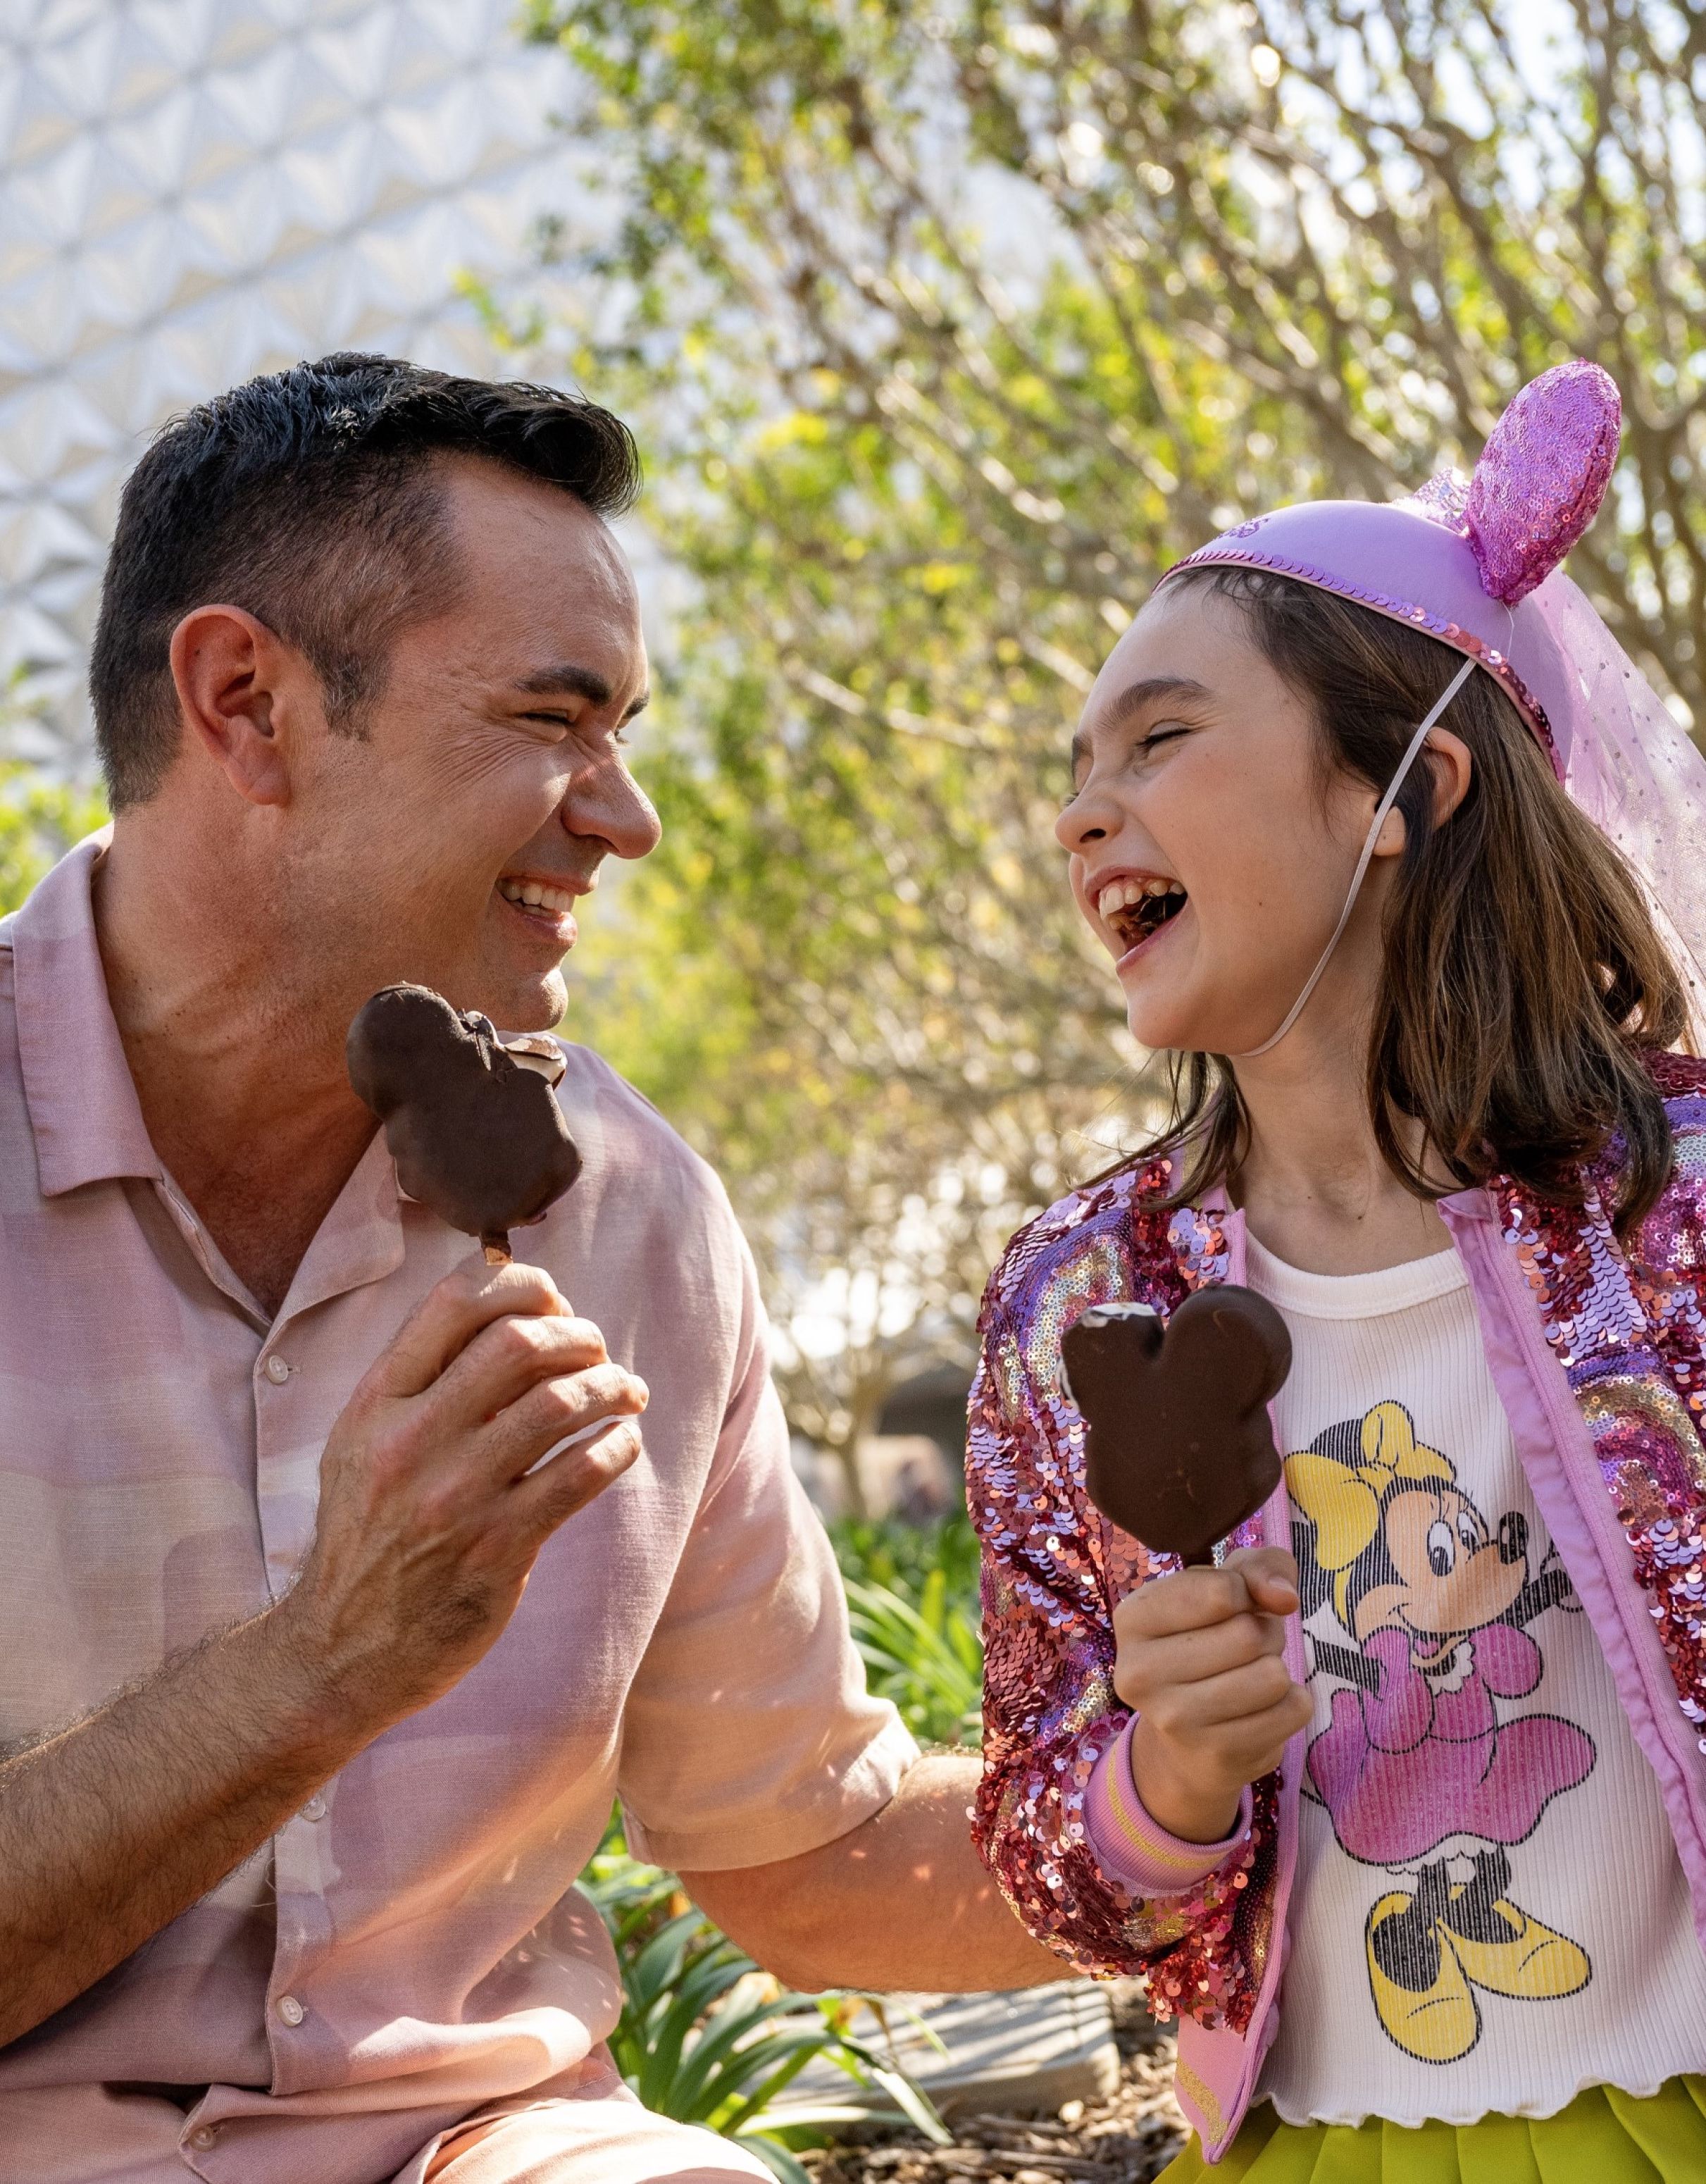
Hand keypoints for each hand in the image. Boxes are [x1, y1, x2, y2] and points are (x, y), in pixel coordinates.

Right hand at [270, 1257, 646, 1729]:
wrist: (338, 1651)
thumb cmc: (366, 1535)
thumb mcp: (361, 1445)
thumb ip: (420, 1382)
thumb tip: (511, 1311)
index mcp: (375, 1405)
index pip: (453, 1304)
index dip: (520, 1284)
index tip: (554, 1299)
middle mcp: (410, 1442)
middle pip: (517, 1343)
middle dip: (577, 1334)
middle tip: (598, 1349)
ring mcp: (455, 1498)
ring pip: (559, 1404)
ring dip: (610, 1387)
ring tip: (626, 1392)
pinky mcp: (497, 1550)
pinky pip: (581, 1475)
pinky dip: (617, 1447)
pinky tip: (620, 1443)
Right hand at [1113, 1546, 1309, 1844]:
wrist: (1188, 1742)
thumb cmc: (1207, 1642)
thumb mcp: (1225, 1587)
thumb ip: (1258, 1568)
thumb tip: (1284, 1597)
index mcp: (1133, 1618)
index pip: (1221, 1591)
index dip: (1245, 1593)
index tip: (1232, 1606)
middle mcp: (1140, 1671)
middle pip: (1248, 1635)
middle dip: (1264, 1633)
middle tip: (1246, 1647)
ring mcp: (1175, 1719)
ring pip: (1272, 1675)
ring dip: (1277, 1668)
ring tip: (1253, 1675)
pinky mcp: (1217, 1755)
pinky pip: (1292, 1711)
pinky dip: (1292, 1703)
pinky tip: (1263, 1708)